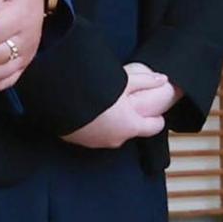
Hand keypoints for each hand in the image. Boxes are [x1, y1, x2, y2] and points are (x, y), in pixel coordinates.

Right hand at [61, 62, 177, 149]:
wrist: (58, 100)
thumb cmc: (95, 90)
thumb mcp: (125, 82)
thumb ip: (146, 81)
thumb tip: (163, 78)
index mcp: (131, 126)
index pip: (154, 127)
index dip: (155, 117)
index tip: (153, 110)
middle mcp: (116, 139)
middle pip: (132, 130)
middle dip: (130, 119)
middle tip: (123, 103)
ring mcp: (97, 143)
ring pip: (112, 134)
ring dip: (111, 123)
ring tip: (103, 106)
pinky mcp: (79, 142)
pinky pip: (93, 135)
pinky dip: (94, 126)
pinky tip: (87, 112)